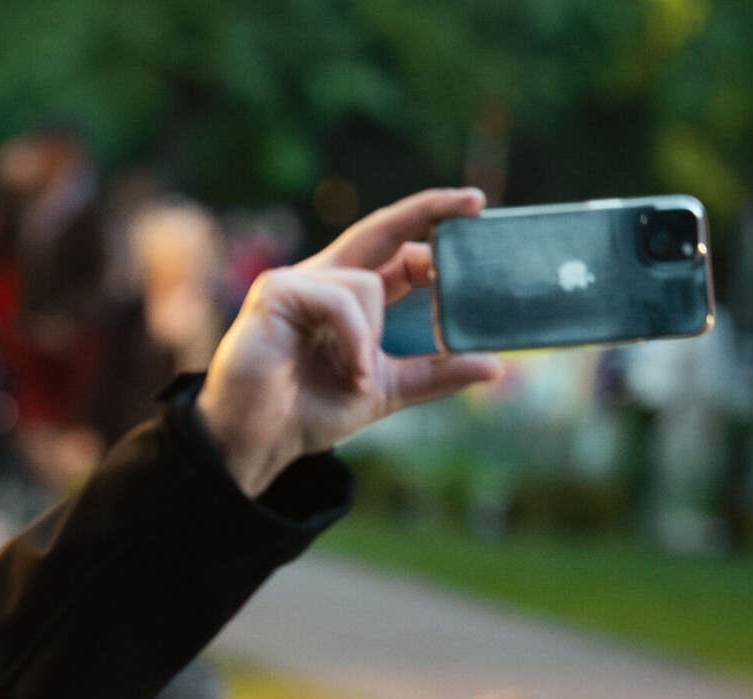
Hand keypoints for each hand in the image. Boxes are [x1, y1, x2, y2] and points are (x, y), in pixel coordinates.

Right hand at [198, 187, 505, 494]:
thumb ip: (434, 374)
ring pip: (369, 284)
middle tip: (476, 202)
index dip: (434, 232)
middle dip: (429, 209)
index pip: (399, 252)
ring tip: (356, 377)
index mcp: (349, 298)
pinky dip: (355, 338)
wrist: (257, 441)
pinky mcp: (277, 291)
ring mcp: (298, 282)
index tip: (478, 215)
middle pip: (382, 229)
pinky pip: (341, 299)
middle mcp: (324, 281)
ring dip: (372, 339)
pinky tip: (349, 370)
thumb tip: (494, 366)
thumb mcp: (385, 389)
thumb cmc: (306, 414)